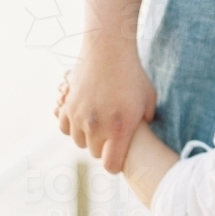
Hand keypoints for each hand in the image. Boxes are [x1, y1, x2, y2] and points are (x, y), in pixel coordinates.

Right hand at [55, 40, 156, 173]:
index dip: (115, 165)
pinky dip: (73, 126)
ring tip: (98, 125)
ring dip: (88, 137)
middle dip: (103, 148)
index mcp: (120, 129)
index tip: (118, 158)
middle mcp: (97, 126)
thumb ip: (147, 121)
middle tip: (110, 136)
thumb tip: (144, 134)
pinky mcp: (67, 106)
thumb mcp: (149, 99)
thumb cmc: (133, 74)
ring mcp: (80, 116)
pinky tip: (83, 118)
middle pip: (95, 153)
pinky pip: (65, 128)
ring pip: (80, 142)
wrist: (109, 50)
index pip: (111, 165)